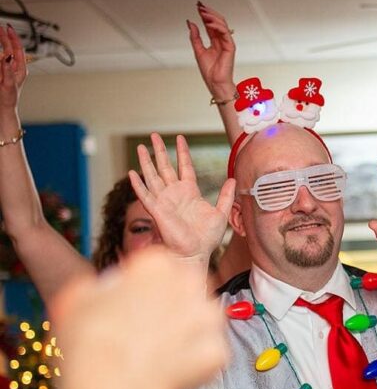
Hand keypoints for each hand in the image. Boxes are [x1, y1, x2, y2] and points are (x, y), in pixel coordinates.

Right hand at [0, 24, 27, 112]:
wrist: (4, 108)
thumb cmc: (9, 99)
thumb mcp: (8, 84)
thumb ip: (7, 70)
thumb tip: (8, 56)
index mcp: (20, 69)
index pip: (18, 49)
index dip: (13, 37)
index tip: (8, 28)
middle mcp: (15, 67)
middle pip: (11, 48)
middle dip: (5, 37)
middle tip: (0, 28)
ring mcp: (8, 69)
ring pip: (5, 53)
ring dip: (1, 43)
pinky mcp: (2, 72)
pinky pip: (1, 60)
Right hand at [51, 248, 228, 388]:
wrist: (112, 383)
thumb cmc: (90, 339)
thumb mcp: (78, 299)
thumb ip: (95, 289)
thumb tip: (96, 293)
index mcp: (157, 265)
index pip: (160, 270)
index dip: (147, 290)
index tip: (136, 307)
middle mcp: (190, 284)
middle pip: (188, 293)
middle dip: (175, 310)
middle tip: (151, 333)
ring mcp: (208, 319)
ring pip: (205, 323)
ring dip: (189, 336)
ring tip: (162, 354)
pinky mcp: (218, 352)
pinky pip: (210, 356)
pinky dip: (196, 367)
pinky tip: (173, 373)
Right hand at [130, 134, 234, 262]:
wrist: (195, 253)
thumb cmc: (207, 238)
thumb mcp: (221, 213)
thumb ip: (226, 196)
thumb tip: (232, 179)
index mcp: (189, 192)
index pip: (184, 166)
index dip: (182, 152)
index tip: (180, 138)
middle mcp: (174, 194)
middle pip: (165, 167)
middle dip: (160, 150)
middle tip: (154, 135)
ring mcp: (164, 201)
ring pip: (153, 176)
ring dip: (146, 162)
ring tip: (141, 146)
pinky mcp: (156, 210)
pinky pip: (145, 195)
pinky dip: (138, 184)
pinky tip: (131, 172)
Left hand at [188, 2, 235, 97]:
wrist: (215, 83)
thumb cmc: (209, 71)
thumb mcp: (198, 50)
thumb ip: (195, 37)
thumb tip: (190, 23)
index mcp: (214, 41)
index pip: (209, 24)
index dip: (204, 15)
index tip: (197, 6)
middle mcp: (221, 40)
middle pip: (217, 21)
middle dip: (208, 12)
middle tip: (200, 6)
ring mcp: (226, 42)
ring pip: (222, 24)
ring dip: (212, 16)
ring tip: (203, 12)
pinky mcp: (230, 46)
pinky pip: (225, 32)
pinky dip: (216, 26)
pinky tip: (208, 23)